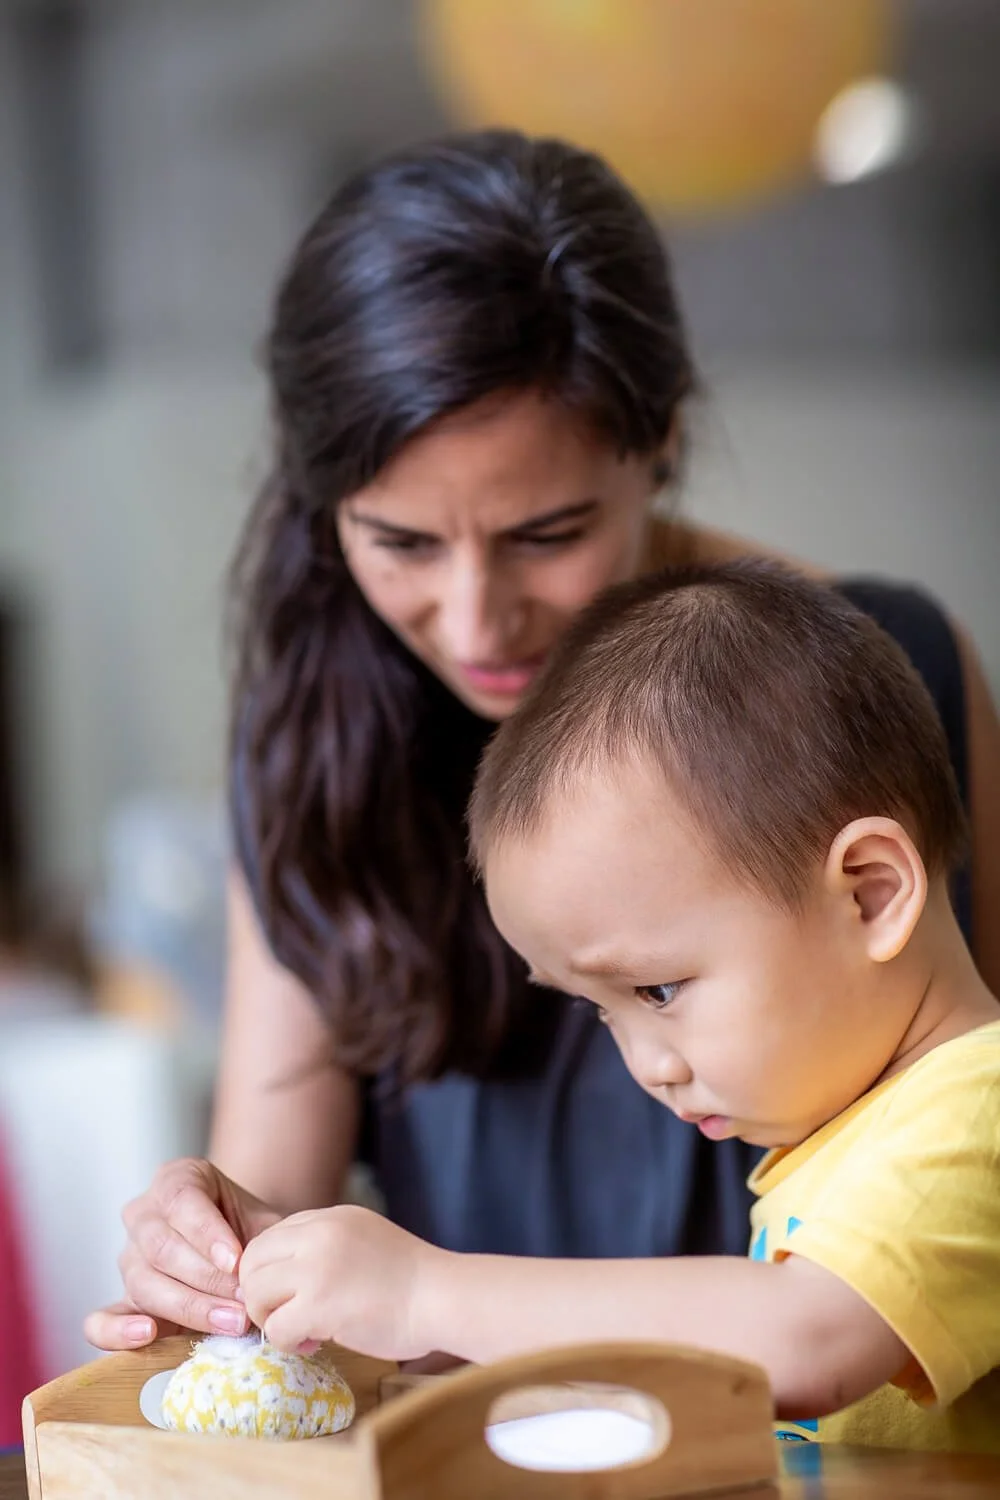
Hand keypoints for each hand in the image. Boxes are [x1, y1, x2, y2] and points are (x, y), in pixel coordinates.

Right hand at [83, 1157, 280, 1349]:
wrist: (239, 1252)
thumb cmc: (250, 1231)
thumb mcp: (262, 1222)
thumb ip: (264, 1240)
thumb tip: (264, 1271)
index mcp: (177, 1180)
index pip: (183, 1201)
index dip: (207, 1233)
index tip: (236, 1261)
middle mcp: (144, 1215)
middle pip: (162, 1246)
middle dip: (206, 1278)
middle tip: (243, 1302)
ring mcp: (128, 1259)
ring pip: (144, 1281)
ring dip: (188, 1306)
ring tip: (228, 1323)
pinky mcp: (121, 1302)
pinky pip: (101, 1319)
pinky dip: (117, 1330)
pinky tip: (147, 1334)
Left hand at [239, 1204, 441, 1361]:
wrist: (443, 1296)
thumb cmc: (411, 1278)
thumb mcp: (363, 1238)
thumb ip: (326, 1243)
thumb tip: (288, 1269)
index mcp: (330, 1217)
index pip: (270, 1238)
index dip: (271, 1273)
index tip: (291, 1295)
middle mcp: (318, 1233)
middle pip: (252, 1261)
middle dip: (260, 1295)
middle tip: (286, 1315)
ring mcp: (317, 1267)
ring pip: (255, 1292)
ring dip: (270, 1318)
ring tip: (301, 1331)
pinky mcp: (319, 1304)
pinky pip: (275, 1327)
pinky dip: (287, 1342)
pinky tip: (315, 1343)